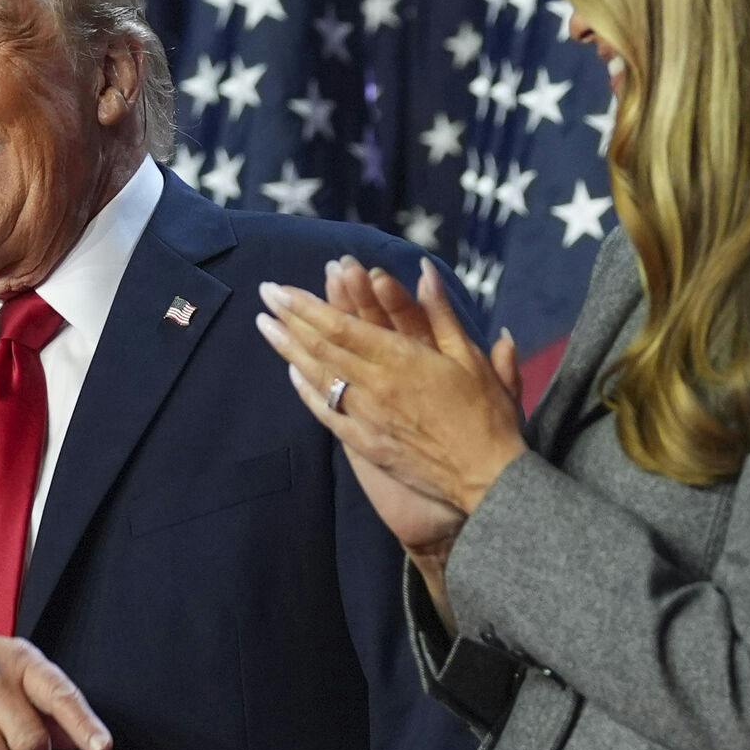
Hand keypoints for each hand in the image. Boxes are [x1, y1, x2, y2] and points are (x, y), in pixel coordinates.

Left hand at [256, 258, 528, 515]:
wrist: (485, 478)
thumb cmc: (485, 415)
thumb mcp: (469, 356)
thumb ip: (441, 313)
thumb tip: (425, 270)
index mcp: (399, 359)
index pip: (340, 326)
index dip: (306, 305)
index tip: (281, 288)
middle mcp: (374, 385)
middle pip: (321, 347)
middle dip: (289, 318)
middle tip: (264, 294)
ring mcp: (365, 416)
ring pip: (318, 376)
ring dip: (288, 349)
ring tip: (264, 326)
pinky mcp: (365, 442)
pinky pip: (327, 413)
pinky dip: (306, 391)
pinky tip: (291, 374)